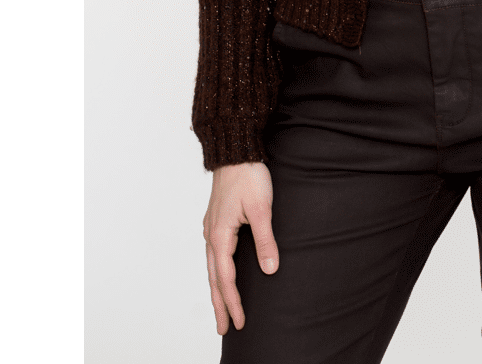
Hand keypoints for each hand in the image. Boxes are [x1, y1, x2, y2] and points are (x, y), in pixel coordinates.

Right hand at [203, 161, 278, 334]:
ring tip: (221, 310)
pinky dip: (216, 271)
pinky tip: (221, 274)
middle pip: (214, 278)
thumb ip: (265, 240)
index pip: (226, 278)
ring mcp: (212, 227)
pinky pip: (214, 254)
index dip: (233, 302)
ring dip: (217, 290)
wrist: (236, 150)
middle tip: (224, 329)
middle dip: (220, 304)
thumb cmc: (249, 175)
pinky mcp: (216, 220)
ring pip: (212, 267)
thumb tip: (270, 270)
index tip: (240, 322)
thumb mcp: (261, 208)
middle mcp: (212, 234)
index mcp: (220, 235)